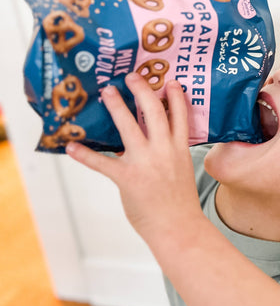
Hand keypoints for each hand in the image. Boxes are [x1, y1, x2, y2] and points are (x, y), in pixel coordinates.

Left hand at [66, 73, 200, 244]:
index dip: (176, 96)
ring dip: (116, 106)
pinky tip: (72, 146)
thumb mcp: (181, 171)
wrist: (179, 228)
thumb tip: (152, 143)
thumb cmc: (181, 204)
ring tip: (107, 92)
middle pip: (154, 111)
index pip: (180, 115)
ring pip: (128, 126)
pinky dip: (85, 154)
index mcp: (180, 148)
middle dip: (142, 90)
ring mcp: (145, 162)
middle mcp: (164, 150)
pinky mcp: (127, 178)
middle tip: (132, 77)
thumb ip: (170, 153)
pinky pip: (102, 163)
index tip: (171, 81)